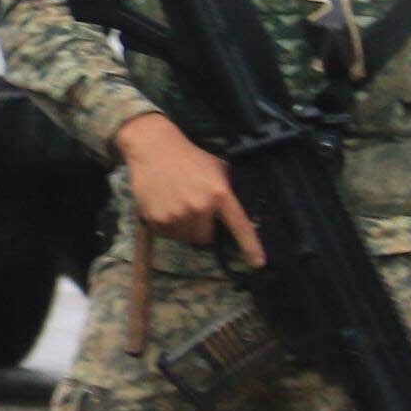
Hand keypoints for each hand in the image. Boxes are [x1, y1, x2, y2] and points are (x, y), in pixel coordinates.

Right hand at [116, 114, 263, 265]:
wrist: (153, 148)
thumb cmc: (188, 157)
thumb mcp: (216, 169)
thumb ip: (225, 192)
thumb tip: (230, 215)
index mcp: (219, 194)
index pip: (239, 226)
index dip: (250, 247)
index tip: (258, 263)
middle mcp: (199, 208)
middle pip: (205, 237)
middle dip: (202, 228)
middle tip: (193, 210)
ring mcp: (176, 215)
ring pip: (185, 237)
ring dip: (183, 227)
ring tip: (175, 204)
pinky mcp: (156, 219)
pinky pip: (166, 233)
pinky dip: (166, 224)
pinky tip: (163, 204)